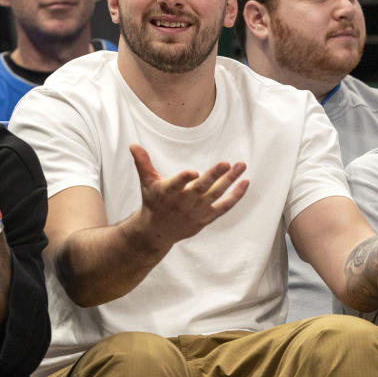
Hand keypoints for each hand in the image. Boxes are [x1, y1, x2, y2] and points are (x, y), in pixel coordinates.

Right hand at [129, 144, 247, 251]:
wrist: (157, 231)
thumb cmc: (153, 202)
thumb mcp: (146, 182)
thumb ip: (143, 163)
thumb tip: (133, 145)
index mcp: (167, 193)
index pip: (176, 185)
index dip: (184, 179)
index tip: (193, 172)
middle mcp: (182, 203)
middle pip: (201, 188)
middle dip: (214, 176)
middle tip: (227, 163)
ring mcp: (196, 212)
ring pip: (215, 195)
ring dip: (230, 181)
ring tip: (241, 166)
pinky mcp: (206, 218)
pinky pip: (224, 207)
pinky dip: (235, 196)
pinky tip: (245, 183)